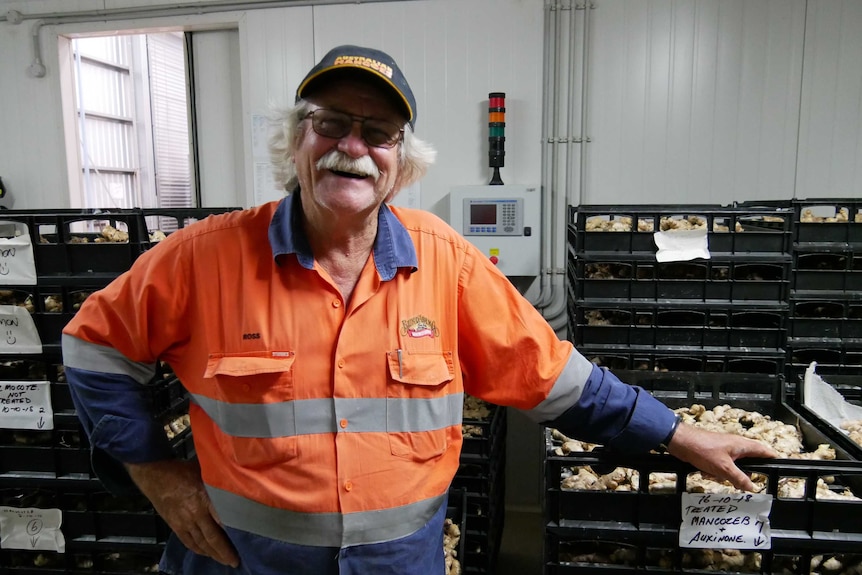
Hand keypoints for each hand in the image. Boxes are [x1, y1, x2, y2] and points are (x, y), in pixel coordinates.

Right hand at [125, 459, 239, 567]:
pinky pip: (189, 542)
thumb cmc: (182, 471)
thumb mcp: (205, 472)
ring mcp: (184, 522)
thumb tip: (239, 481)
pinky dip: (199, 550)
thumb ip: (220, 482)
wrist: (155, 476)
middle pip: (213, 538)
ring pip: (201, 543)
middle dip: (225, 552)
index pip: (223, 521)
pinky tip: (207, 553)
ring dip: (214, 554)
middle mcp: (196, 514)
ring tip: (224, 561)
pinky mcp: (175, 526)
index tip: (245, 541)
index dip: (234, 534)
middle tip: (235, 561)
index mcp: (205, 499)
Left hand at [666, 423, 778, 491]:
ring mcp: (726, 450)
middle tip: (739, 482)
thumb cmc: (703, 450)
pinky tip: (707, 473)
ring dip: (727, 475)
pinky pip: (722, 468)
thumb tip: (752, 488)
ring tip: (716, 475)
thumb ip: (739, 478)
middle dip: (744, 475)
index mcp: (743, 445)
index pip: (765, 452)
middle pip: (750, 462)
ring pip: (735, 467)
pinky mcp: (715, 454)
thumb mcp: (723, 468)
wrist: (680, 442)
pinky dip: (716, 472)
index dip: (773, 460)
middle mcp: (737, 446)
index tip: (780, 470)